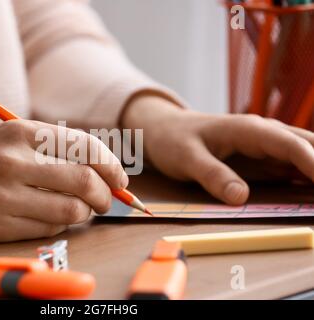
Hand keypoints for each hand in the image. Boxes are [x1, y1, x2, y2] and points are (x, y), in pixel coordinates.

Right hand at [0, 120, 127, 241]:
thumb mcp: (5, 138)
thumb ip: (49, 150)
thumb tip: (98, 172)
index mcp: (19, 132)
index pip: (85, 147)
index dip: (111, 165)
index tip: (120, 180)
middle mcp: (13, 162)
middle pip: (85, 181)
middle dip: (107, 195)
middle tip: (108, 201)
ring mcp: (4, 196)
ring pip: (71, 211)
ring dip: (85, 213)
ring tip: (80, 210)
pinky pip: (48, 229)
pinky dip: (60, 226)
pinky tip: (52, 219)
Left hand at [122, 95, 313, 204]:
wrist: (165, 131)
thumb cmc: (173, 140)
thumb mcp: (186, 158)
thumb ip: (212, 174)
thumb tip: (240, 197)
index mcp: (248, 129)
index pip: (288, 144)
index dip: (312, 162)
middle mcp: (264, 135)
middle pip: (307, 146)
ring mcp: (266, 147)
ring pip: (304, 156)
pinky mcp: (262, 160)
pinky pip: (292, 168)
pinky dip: (308, 178)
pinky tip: (312, 195)